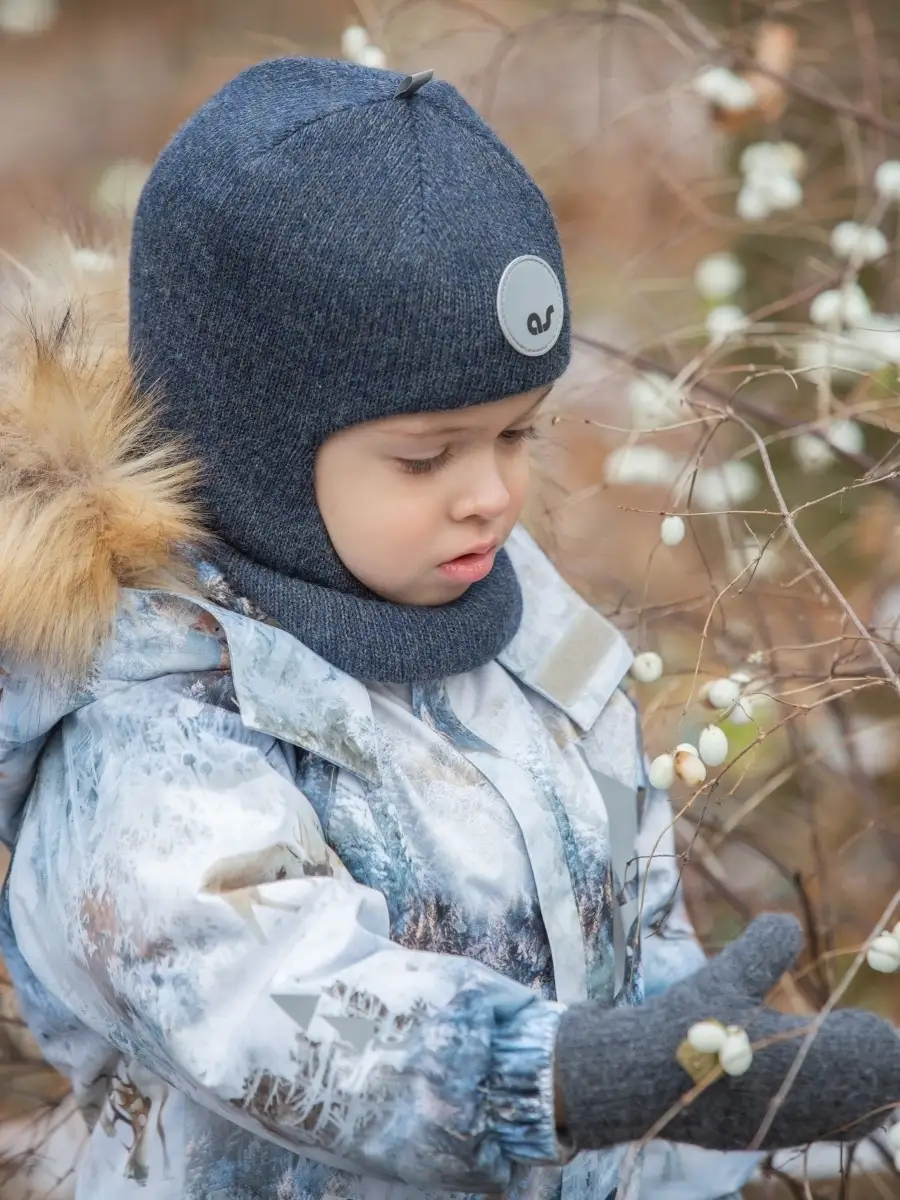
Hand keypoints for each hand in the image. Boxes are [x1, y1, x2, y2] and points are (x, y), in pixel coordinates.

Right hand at [554, 915, 899, 1151]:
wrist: (631, 1082)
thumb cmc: (681, 1028)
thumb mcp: (725, 977)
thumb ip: (765, 950)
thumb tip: (789, 925)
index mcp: (806, 1064)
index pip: (879, 1058)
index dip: (880, 1039)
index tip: (871, 1018)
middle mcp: (805, 1106)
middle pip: (874, 1094)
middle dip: (876, 1062)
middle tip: (869, 1032)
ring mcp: (786, 1127)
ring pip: (851, 1114)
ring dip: (855, 1083)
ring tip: (846, 1051)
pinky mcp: (766, 1135)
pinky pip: (822, 1124)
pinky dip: (830, 1100)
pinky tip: (812, 1077)